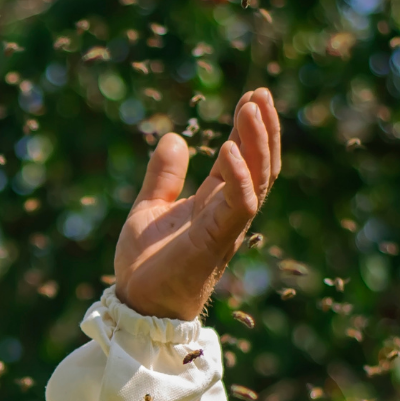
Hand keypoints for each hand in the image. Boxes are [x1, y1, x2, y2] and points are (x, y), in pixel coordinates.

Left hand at [113, 88, 281, 320]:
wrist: (136, 306)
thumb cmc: (144, 266)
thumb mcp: (147, 209)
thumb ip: (162, 177)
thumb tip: (174, 137)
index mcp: (213, 204)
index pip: (240, 159)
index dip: (247, 129)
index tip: (251, 96)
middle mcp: (227, 213)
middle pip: (259, 165)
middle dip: (263, 129)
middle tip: (262, 94)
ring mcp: (226, 227)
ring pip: (258, 180)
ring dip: (258, 142)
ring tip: (253, 107)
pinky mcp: (216, 241)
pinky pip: (239, 205)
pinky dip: (238, 176)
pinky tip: (230, 148)